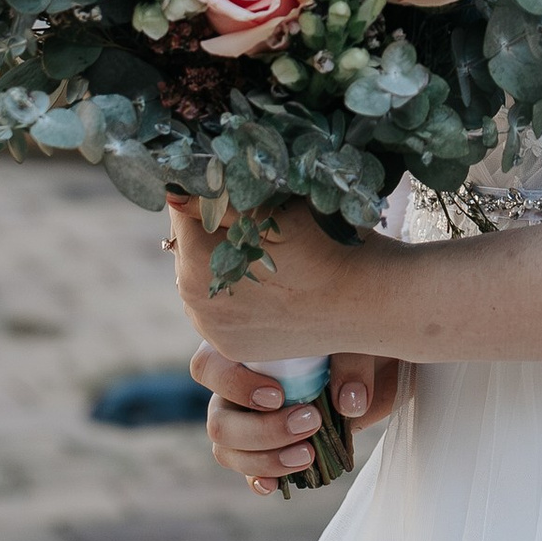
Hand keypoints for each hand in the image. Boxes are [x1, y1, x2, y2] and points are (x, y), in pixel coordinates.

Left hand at [166, 195, 374, 368]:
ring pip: (203, 278)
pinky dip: (235, 295)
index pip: (183, 208)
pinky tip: (268, 286)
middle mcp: (192, 298)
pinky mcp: (233, 347)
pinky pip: (220, 310)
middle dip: (212, 232)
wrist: (367, 301)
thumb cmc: (325, 243)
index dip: (210, 194)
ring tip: (265, 256)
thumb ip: (218, 199)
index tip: (240, 193)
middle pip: (189, 246)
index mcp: (195, 257)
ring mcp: (212, 329)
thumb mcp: (271, 208)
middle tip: (258, 224)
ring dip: (222, 263)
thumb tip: (174, 193)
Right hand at [188, 341, 405, 490]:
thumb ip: (353, 362)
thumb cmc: (356, 339)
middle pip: (218, 421)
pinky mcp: (273, 447)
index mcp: (244, 348)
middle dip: (260, 431)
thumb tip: (348, 402)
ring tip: (308, 454)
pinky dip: (261, 478)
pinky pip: (250, 470)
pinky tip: (277, 484)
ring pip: (228, 451)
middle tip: (310, 422)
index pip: (208, 367)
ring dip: (264, 459)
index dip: (232, 386)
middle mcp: (238, 387)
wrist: (379, 365)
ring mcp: (250, 420)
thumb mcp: (357, 338)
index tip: (278, 396)